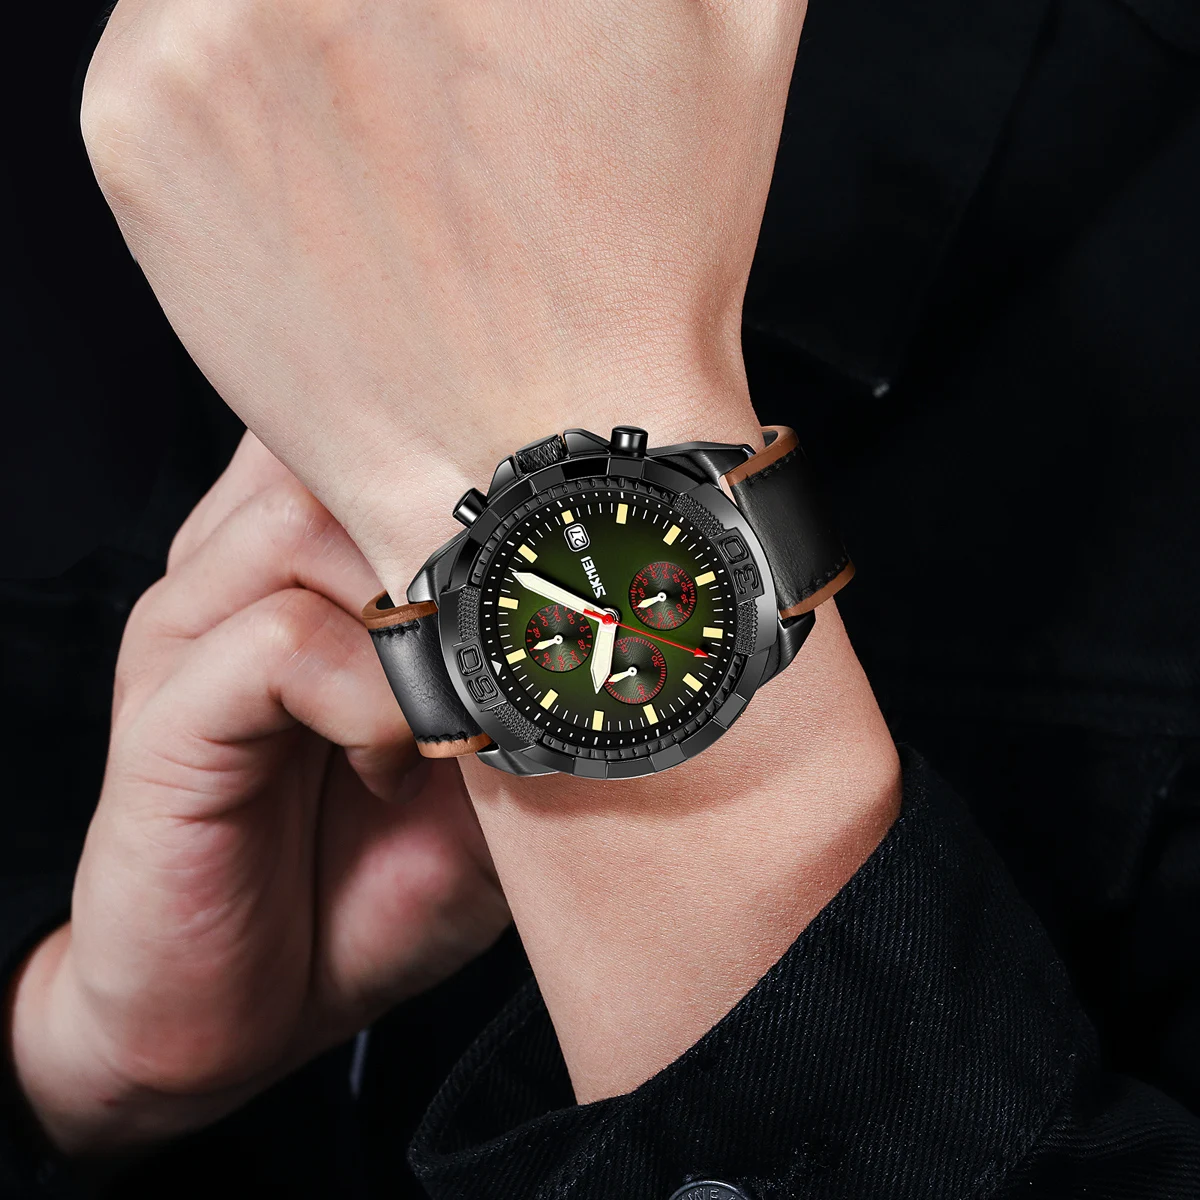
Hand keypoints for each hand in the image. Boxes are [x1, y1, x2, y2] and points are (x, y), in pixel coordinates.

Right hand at [78, 0, 900, 1108]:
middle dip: (478, 515)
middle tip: (555, 604)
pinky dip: (375, 694)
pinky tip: (400, 755)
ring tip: (464, 714)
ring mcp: (197, 623)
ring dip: (430, 612)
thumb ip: (539, 670)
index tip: (604, 503)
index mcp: (317, 551)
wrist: (237, 1003)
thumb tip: (655, 603)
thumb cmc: (368, 870)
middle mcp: (248, 557)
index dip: (502, 444)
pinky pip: (282, 639)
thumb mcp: (495, 765)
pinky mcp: (167, 707)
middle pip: (365, 440)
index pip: (394, 419)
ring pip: (325, 518)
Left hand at [79, 0, 807, 595]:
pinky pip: (161, 31)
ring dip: (299, 12)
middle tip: (430, 70)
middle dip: (380, 2)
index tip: (469, 22)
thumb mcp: (739, 24)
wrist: (547, 452)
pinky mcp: (136, 119)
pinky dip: (231, 74)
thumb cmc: (645, 261)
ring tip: (383, 116)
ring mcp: (208, 24)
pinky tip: (327, 171)